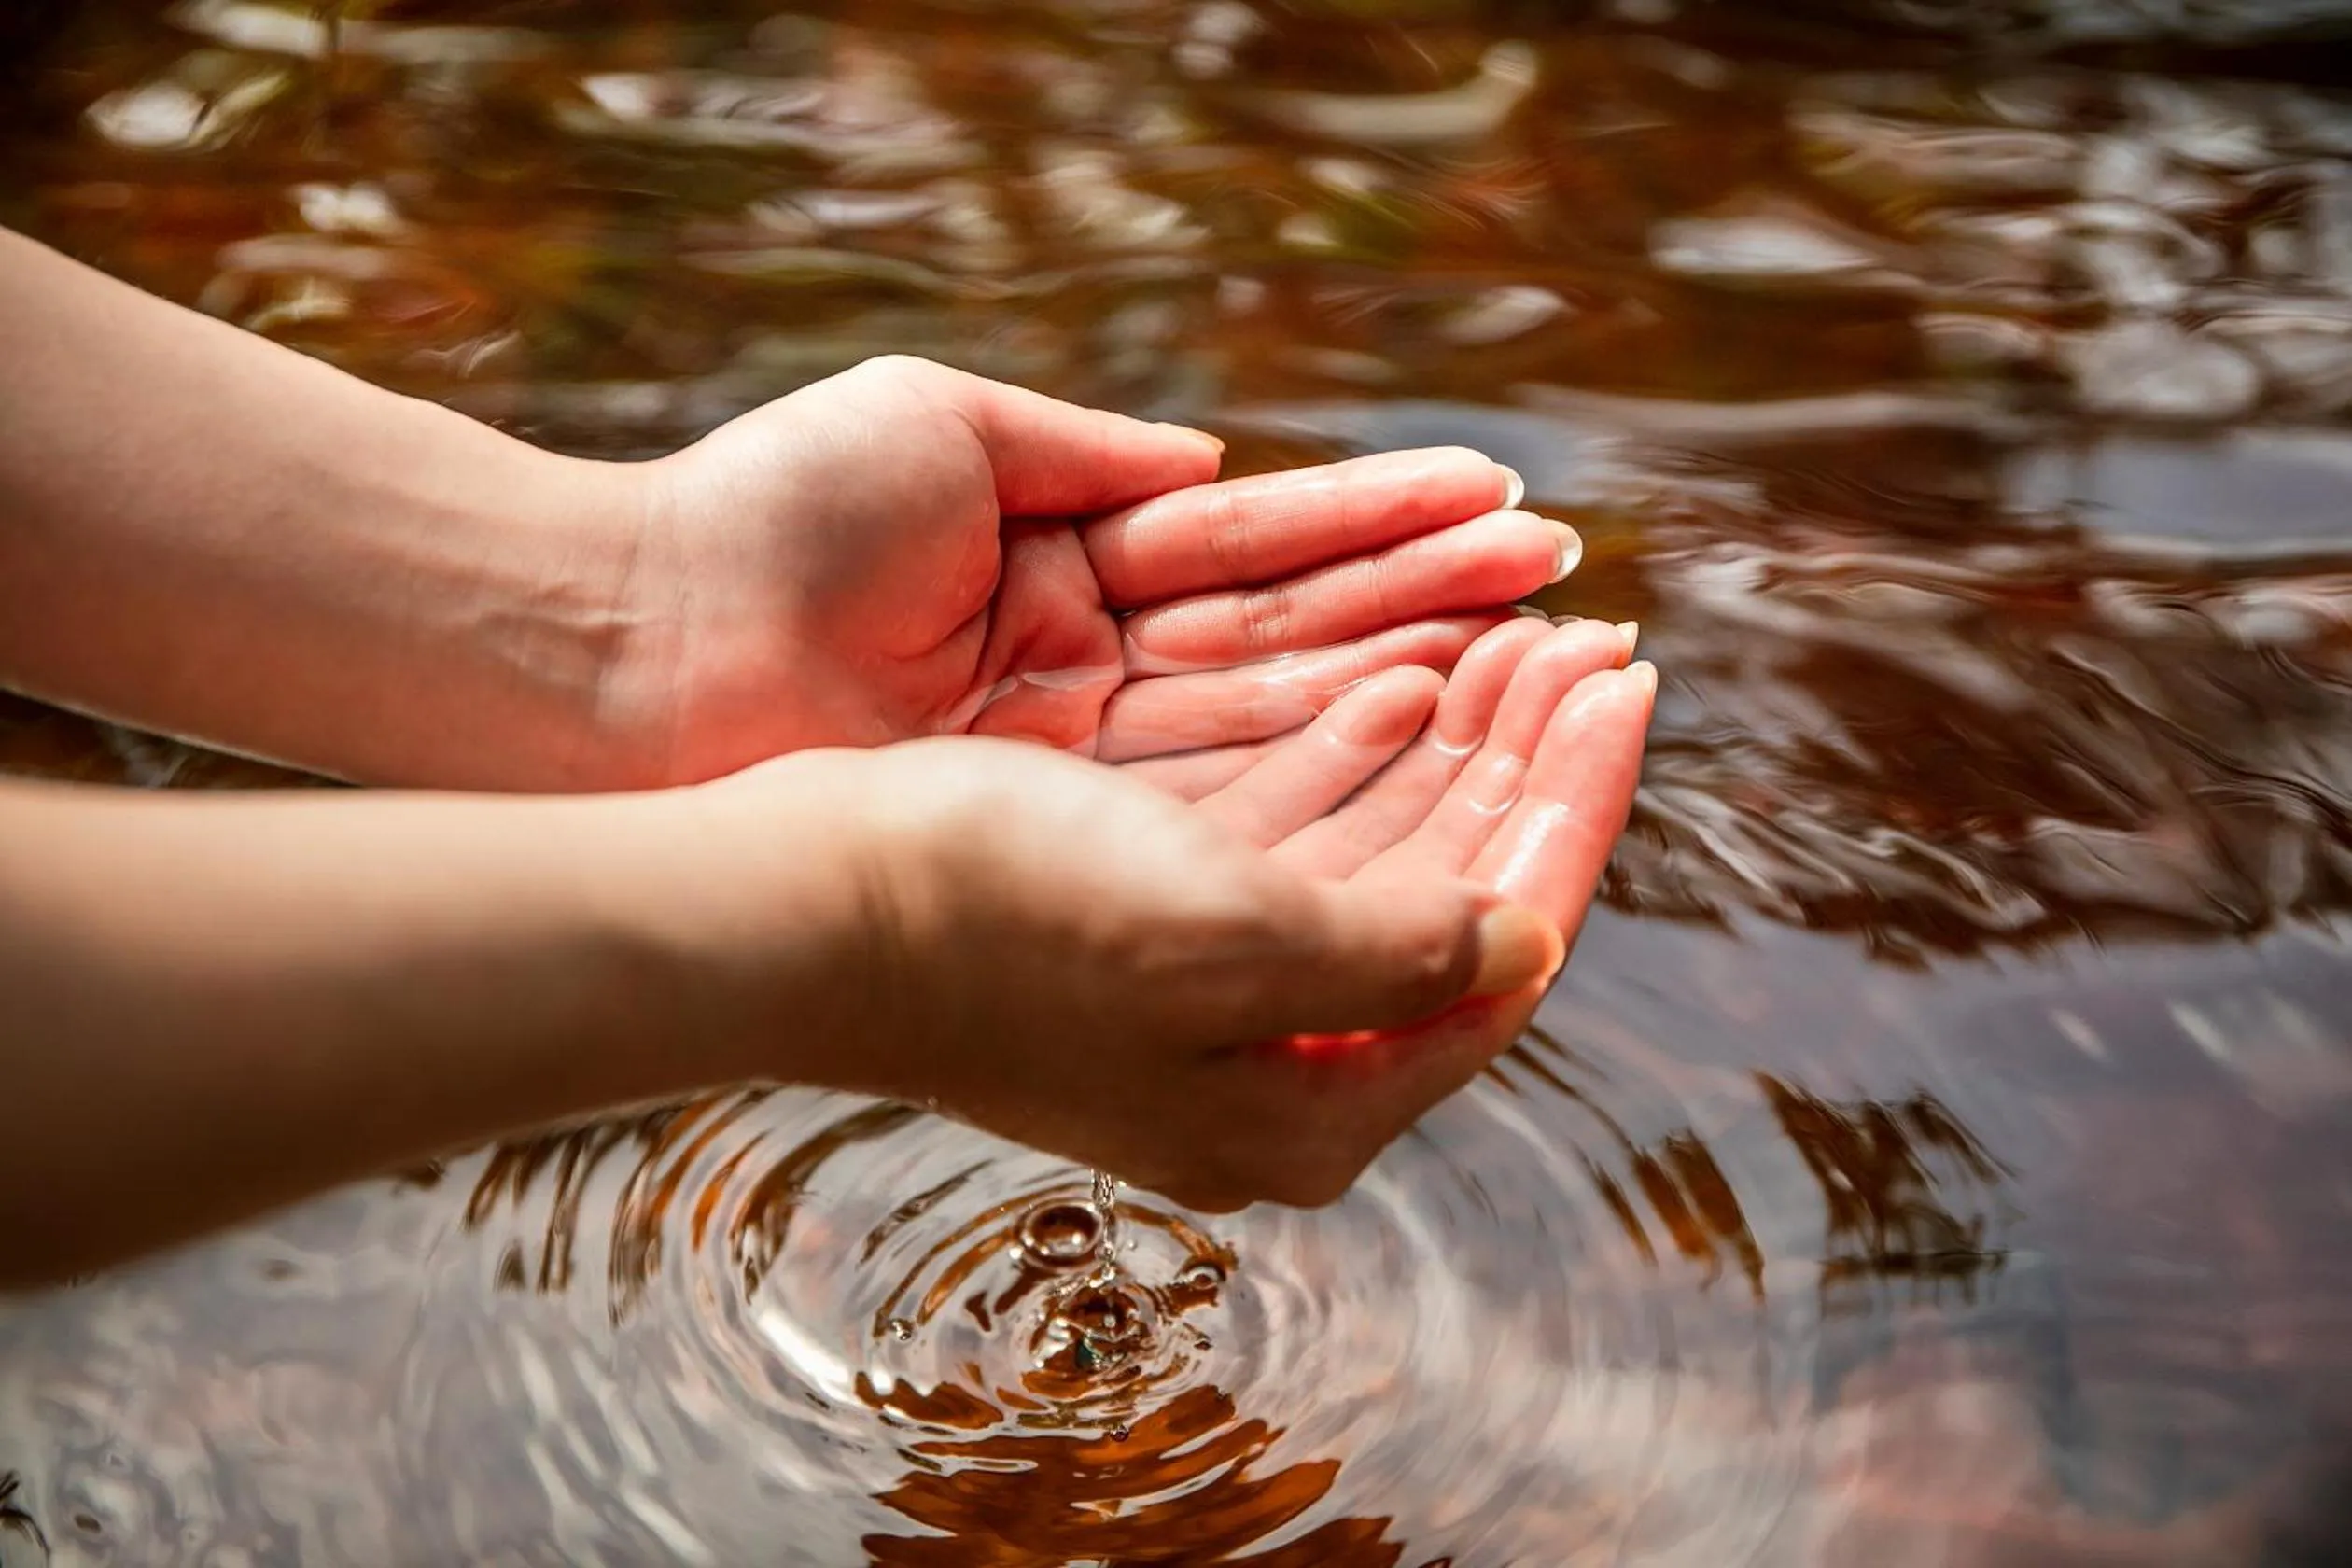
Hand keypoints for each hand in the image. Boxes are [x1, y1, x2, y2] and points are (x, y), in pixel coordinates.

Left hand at [600, 356, 1578, 782]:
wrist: (624, 656)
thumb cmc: (763, 521)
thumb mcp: (941, 431)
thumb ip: (1089, 450)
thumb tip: (1213, 457)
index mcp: (1066, 558)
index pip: (1262, 540)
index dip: (1387, 523)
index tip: (1506, 506)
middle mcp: (1091, 667)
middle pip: (1298, 634)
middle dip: (1440, 611)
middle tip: (1576, 597)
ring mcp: (1080, 756)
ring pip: (1282, 716)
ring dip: (1416, 686)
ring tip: (1543, 663)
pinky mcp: (1053, 828)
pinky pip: (1216, 788)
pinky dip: (1321, 762)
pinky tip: (1428, 731)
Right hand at [646, 616, 1649, 1211]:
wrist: (800, 904)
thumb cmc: (1003, 922)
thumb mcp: (1226, 944)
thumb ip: (1397, 954)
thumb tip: (1530, 942)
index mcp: (1308, 1105)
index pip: (1502, 945)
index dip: (1576, 809)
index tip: (1631, 686)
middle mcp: (1269, 1067)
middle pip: (1452, 898)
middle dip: (1526, 764)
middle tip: (1593, 641)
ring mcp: (1203, 999)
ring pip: (1379, 855)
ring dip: (1453, 748)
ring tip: (1520, 636)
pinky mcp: (1145, 928)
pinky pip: (1292, 835)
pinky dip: (1353, 758)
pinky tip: (1402, 682)